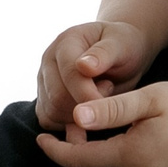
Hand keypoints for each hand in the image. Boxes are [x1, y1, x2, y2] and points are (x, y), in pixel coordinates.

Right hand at [34, 20, 151, 131]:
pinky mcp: (45, 98)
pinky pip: (49, 120)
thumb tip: (83, 66)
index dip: (89, 94)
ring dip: (79, 116)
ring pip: (52, 112)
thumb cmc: (123, 46)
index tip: (109, 104)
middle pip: (57, 98)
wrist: (121, 54)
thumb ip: (103, 54)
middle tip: (108, 96)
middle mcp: (49, 60)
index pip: (69, 75)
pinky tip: (90, 114)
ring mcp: (44, 80)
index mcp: (66, 42)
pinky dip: (69, 124)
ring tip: (99, 99)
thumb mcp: (121, 44)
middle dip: (85, 106)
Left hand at [34, 81, 167, 166]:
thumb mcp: (150, 98)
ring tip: (97, 146)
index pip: (79, 161)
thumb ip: (111, 109)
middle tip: (81, 128)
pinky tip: (117, 160)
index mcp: (132, 158)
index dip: (55, 150)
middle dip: (74, 157)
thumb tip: (76, 117)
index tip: (40, 138)